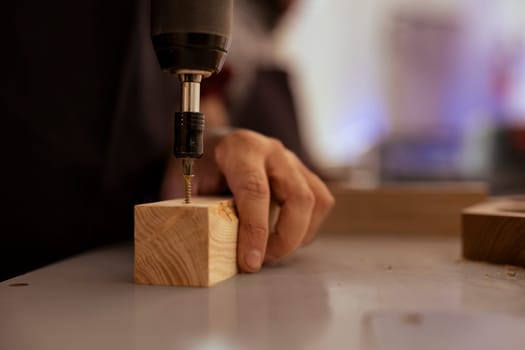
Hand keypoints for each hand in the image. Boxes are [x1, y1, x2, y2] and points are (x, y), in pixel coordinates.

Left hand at [160, 129, 334, 272]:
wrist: (212, 143)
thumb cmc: (199, 166)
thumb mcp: (188, 184)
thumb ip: (201, 210)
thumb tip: (213, 249)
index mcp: (240, 148)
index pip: (255, 191)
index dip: (255, 231)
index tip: (250, 262)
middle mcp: (272, 150)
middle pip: (298, 198)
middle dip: (285, 239)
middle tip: (262, 260)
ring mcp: (292, 160)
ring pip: (316, 201)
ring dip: (299, 235)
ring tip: (272, 251)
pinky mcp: (303, 172)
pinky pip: (320, 201)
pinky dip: (307, 226)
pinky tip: (286, 236)